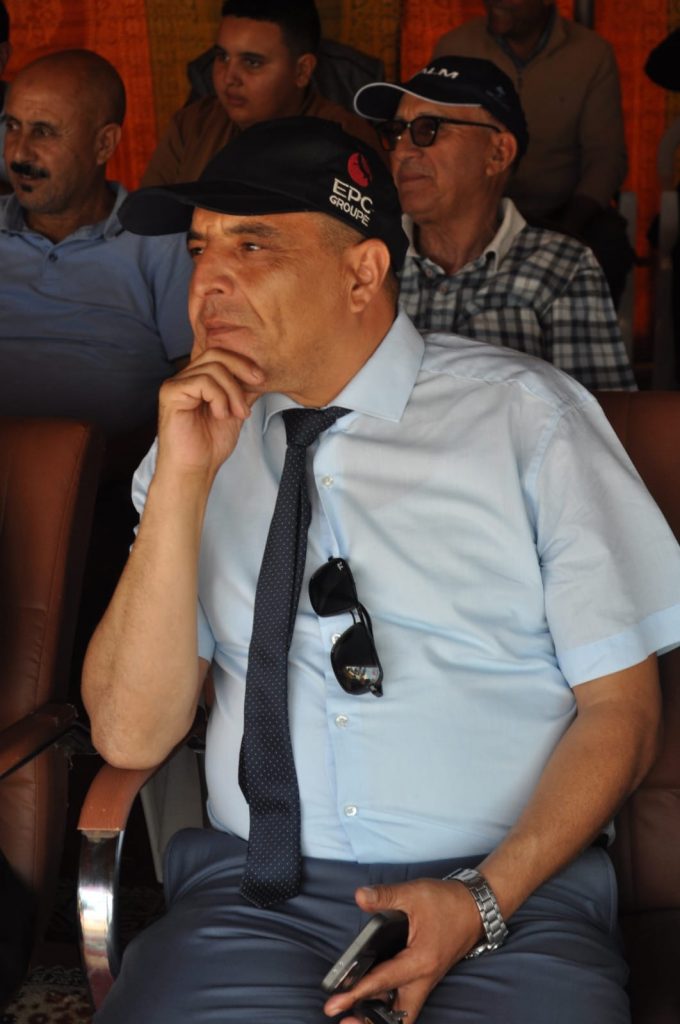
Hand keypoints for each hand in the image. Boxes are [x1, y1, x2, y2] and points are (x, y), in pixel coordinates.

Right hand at [156, 347, 263, 480]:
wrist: (195, 468)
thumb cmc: (210, 445)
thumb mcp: (236, 411)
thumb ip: (244, 391)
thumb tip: (260, 374)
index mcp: (198, 380)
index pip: (220, 356)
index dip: (243, 363)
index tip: (262, 379)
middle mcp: (185, 378)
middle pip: (216, 355)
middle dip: (241, 369)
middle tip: (257, 384)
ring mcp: (176, 384)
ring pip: (213, 369)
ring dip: (233, 392)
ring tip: (237, 413)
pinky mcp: (171, 393)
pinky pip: (202, 382)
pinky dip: (219, 398)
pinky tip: (220, 415)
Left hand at [324, 878, 483, 1023]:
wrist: (476, 908)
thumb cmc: (447, 902)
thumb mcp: (414, 893)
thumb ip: (385, 896)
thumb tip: (360, 896)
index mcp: (420, 961)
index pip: (383, 982)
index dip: (356, 993)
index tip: (334, 1004)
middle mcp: (424, 979)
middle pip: (399, 1017)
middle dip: (371, 1023)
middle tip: (344, 1020)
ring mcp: (426, 981)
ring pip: (404, 1013)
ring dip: (381, 1018)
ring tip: (353, 1016)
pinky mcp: (426, 978)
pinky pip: (407, 1001)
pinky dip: (390, 1007)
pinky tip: (373, 1000)